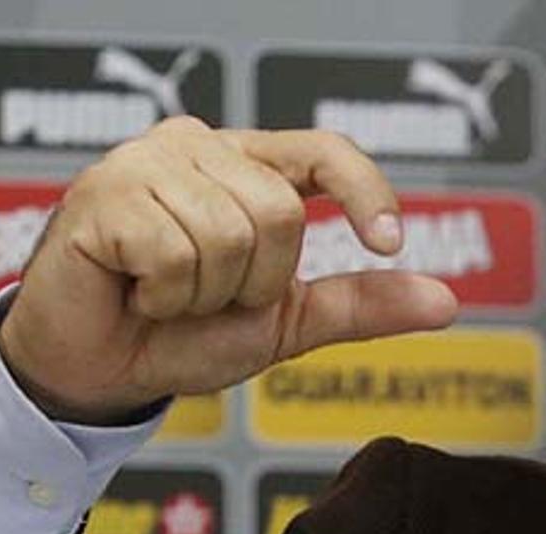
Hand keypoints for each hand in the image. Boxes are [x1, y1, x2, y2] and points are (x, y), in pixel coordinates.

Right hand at [0, 117, 459, 422]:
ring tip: (166, 295)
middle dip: (255, 282)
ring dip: (206, 293)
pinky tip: (136, 292)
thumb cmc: (183, 338)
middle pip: (280, 212)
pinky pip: (176, 254)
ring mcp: (145, 162)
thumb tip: (446, 301)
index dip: (364, 192)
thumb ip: (360, 305)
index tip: (388, 241)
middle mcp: (198, 148)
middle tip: (207, 298)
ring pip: (230, 233)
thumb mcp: (287, 323)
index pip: (325, 152)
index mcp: (246, 166)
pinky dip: (165, 296)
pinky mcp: (104, 194)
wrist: (99, 373)